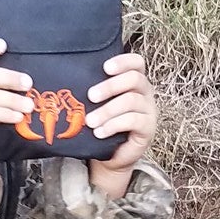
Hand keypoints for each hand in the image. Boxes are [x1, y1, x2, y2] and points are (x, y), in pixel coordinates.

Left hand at [87, 51, 157, 197]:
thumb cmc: (103, 125)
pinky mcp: (148, 128)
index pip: (137, 63)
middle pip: (134, 79)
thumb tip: (70, 79)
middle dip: (110, 86)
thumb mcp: (98, 104)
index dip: (123, 61)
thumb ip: (95, 90)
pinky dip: (113, 125)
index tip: (105, 67)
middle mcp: (145, 93)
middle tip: (90, 96)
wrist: (111, 157)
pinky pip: (133, 120)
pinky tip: (99, 132)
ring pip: (131, 101)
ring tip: (90, 121)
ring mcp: (149, 110)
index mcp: (134, 82)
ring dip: (107, 110)